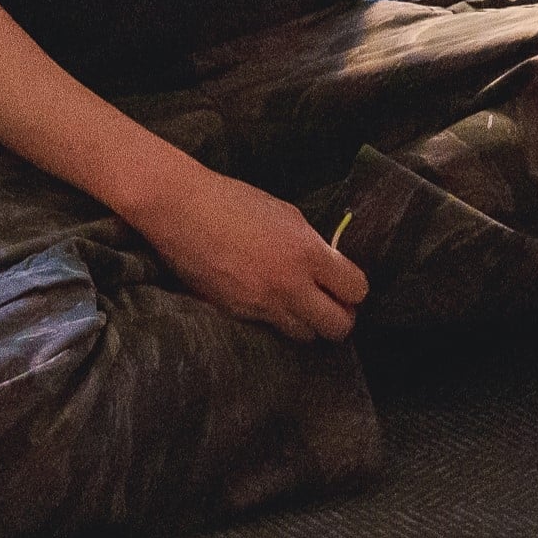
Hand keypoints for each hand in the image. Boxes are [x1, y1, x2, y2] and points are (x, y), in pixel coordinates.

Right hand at [123, 166, 368, 340]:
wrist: (182, 210)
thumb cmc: (234, 202)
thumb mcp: (286, 215)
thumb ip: (311, 244)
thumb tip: (328, 266)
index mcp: (307, 254)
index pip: (356, 290)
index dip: (354, 290)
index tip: (346, 285)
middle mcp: (290, 287)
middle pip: (338, 327)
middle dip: (340, 317)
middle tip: (329, 304)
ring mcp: (262, 306)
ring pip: (305, 336)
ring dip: (307, 323)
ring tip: (297, 305)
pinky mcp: (236, 316)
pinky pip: (269, 330)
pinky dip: (275, 322)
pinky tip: (267, 302)